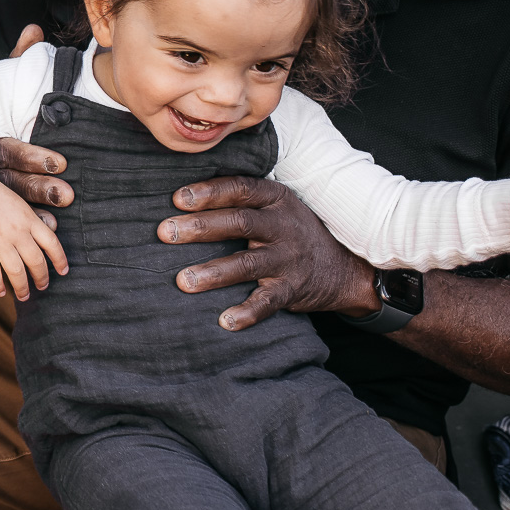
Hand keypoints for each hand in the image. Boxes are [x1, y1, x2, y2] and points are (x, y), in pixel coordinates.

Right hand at [0, 24, 70, 226]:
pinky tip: (47, 232)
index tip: (62, 161)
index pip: (8, 147)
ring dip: (33, 209)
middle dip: (37, 185)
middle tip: (68, 193)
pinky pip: (5, 215)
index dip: (33, 155)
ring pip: (6, 200)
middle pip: (8, 177)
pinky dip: (25, 224)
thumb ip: (14, 59)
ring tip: (60, 219)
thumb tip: (34, 29)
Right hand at [0, 161, 67, 299]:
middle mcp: (17, 231)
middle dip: (42, 278)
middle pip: (36, 261)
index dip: (60, 259)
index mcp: (29, 219)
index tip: (63, 272)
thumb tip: (45, 246)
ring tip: (24, 296)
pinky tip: (1, 293)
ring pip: (16, 271)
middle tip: (42, 287)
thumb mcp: (19, 205)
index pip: (52, 243)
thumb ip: (32, 224)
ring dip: (22, 288)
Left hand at [158, 175, 377, 330]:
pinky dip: (247, 312)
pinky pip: (268, 302)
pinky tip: (225, 321)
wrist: (344, 267)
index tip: (178, 198)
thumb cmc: (291, 229)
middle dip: (200, 228)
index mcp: (275, 199)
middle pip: (239, 222)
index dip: (210, 192)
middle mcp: (283, 226)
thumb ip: (239, 198)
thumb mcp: (274, 204)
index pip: (240, 189)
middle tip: (165, 233)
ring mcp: (289, 258)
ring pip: (248, 263)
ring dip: (214, 272)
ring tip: (183, 281)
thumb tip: (180, 195)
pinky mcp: (292, 289)